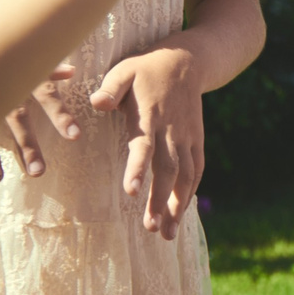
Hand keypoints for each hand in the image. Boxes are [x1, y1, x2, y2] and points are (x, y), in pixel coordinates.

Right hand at [0, 0, 79, 182]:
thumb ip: (44, 63)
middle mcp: (0, 82)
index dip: (61, 114)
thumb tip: (72, 71)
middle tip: (39, 174)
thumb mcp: (18, 42)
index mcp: (20, 71)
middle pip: (17, 119)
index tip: (76, 136)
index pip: (47, 95)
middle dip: (29, 146)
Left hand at [91, 46, 204, 235]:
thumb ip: (110, 88)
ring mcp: (187, 137)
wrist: (187, 61)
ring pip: (185, 176)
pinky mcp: (196, 141)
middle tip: (151, 228)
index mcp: (150, 116)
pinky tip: (181, 213)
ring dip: (177, 205)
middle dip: (160, 200)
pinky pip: (196, 170)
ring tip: (167, 233)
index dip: (138, 168)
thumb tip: (97, 103)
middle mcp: (172, 131)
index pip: (144, 146)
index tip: (131, 192)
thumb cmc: (146, 69)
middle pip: (168, 170)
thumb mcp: (124, 70)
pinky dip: (190, 193)